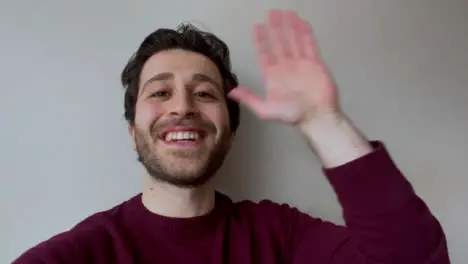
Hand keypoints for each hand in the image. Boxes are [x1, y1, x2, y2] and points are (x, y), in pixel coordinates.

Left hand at [228, 10, 340, 126]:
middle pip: (279, 42)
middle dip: (275, 27)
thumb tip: (231, 92)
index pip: (265, 53)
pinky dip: (305, 34)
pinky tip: (301, 23)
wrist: (316, 116)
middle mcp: (286, 67)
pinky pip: (309, 45)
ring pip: (294, 40)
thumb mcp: (265, 110)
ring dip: (290, 27)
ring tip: (287, 13)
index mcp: (273, 75)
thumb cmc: (291, 114)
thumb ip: (249, 98)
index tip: (257, 27)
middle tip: (272, 13)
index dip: (261, 40)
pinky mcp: (315, 63)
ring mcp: (301, 63)